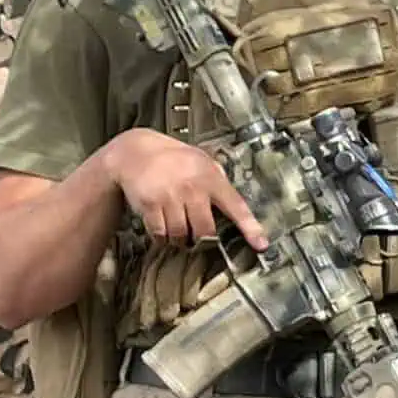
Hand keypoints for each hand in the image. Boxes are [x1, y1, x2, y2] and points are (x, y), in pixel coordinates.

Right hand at [102, 129, 267, 250]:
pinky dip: (162, 238)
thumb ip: (218, 181)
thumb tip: (235, 205)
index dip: (250, 227)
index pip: (236, 206)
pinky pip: (160, 234)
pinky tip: (163, 228)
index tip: (261, 244)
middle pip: (205, 231)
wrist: (136, 152)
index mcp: (211, 178)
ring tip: (178, 229)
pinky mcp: (150, 205)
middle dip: (203, 240)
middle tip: (199, 237)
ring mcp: (170, 197)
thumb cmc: (175, 159)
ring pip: (181, 236)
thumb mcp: (202, 161)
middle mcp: (193, 188)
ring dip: (180, 240)